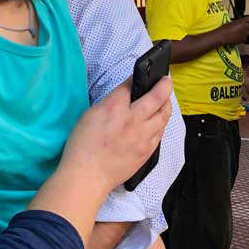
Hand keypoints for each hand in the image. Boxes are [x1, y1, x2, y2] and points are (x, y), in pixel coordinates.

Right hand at [58, 78, 172, 194]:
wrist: (88, 174)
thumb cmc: (82, 146)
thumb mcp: (89, 116)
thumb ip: (108, 104)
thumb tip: (122, 98)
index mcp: (113, 108)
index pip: (130, 86)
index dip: (136, 77)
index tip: (140, 74)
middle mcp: (132, 119)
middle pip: (156, 97)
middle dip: (164, 85)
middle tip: (166, 81)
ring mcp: (143, 136)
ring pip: (164, 115)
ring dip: (167, 104)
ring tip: (166, 100)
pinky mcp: (147, 150)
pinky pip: (160, 132)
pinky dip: (161, 123)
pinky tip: (159, 121)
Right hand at [220, 16, 248, 44]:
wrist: (221, 36)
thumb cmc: (224, 28)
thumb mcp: (232, 23)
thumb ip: (239, 23)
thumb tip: (243, 23)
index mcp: (242, 21)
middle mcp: (246, 27)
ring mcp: (246, 33)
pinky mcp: (244, 39)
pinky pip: (247, 38)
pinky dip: (245, 38)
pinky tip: (241, 37)